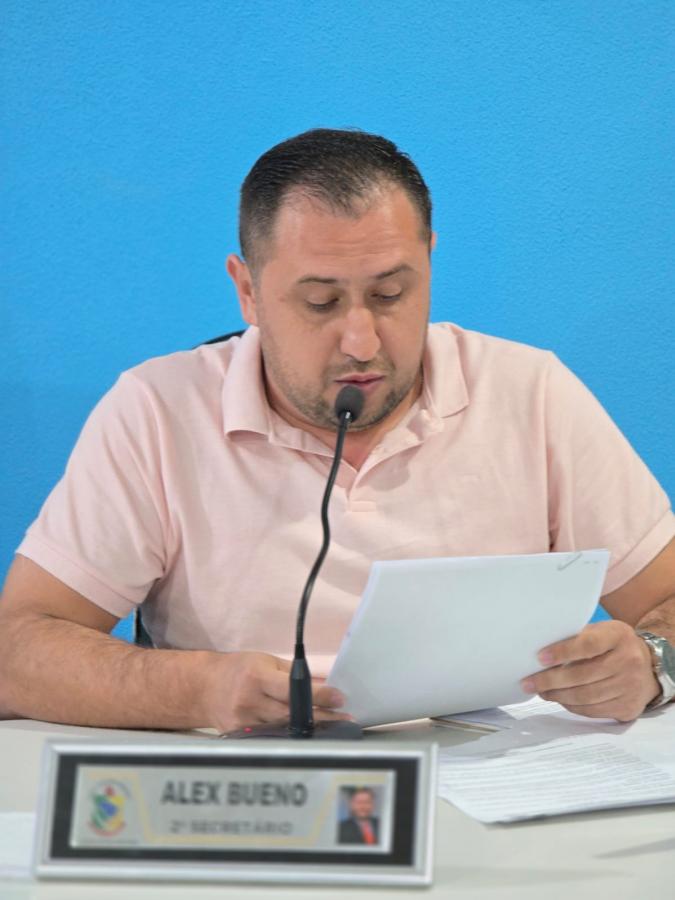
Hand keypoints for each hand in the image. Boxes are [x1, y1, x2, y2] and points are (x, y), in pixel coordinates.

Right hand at [202, 651, 348, 731]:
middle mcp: (249, 700)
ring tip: (334, 727)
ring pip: (284, 729)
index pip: (292, 689)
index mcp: (257, 677)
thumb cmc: (239, 669)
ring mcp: (243, 721)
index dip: (318, 696)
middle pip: (292, 714)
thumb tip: (325, 683)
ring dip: (310, 728)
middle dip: (322, 716)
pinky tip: (306, 735)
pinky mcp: (239, 735)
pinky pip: (270, 736)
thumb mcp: (265, 661)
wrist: (203, 688)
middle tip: (345, 718)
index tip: (339, 699)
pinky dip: (289, 735)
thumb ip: (293, 673)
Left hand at [521, 620, 660, 720]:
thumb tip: (540, 652)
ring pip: (586, 697)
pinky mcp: (628, 707)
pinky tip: (560, 699)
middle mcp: (629, 661)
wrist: (648, 668)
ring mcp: (631, 686)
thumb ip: (577, 637)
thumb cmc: (613, 646)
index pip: (588, 645)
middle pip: (583, 675)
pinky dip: (572, 706)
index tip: (539, 658)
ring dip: (558, 696)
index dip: (562, 652)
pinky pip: (593, 711)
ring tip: (541, 692)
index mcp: (618, 636)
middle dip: (551, 680)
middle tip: (530, 682)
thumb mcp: (601, 632)